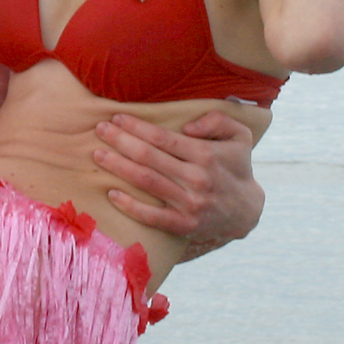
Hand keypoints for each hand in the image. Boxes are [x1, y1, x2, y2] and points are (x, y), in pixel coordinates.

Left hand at [92, 109, 262, 251]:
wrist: (246, 211)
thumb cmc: (235, 166)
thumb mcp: (240, 136)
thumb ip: (218, 120)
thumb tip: (187, 126)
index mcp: (206, 155)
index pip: (163, 138)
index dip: (137, 127)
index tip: (117, 117)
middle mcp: (196, 179)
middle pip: (148, 157)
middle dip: (121, 141)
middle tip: (100, 129)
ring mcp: (189, 205)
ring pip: (145, 182)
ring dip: (118, 166)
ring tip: (98, 154)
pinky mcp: (183, 225)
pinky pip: (151, 216)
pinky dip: (129, 205)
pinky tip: (111, 193)